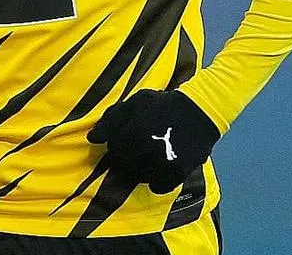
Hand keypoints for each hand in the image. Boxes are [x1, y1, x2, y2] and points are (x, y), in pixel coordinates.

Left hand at [87, 89, 220, 193]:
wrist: (199, 112)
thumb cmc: (162, 105)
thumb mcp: (135, 103)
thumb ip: (111, 119)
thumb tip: (91, 138)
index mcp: (134, 131)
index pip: (113, 148)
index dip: (117, 144)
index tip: (126, 138)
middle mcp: (147, 150)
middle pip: (123, 165)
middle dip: (126, 158)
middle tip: (138, 148)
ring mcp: (163, 163)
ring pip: (138, 177)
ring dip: (139, 170)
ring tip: (149, 156)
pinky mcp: (178, 173)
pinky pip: (157, 187)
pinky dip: (156, 180)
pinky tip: (160, 167)